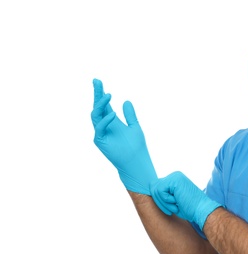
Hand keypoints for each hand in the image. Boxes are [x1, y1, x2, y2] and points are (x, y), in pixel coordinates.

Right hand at [91, 78, 156, 194]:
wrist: (137, 161)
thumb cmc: (136, 146)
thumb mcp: (134, 126)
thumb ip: (130, 115)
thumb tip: (127, 101)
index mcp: (112, 121)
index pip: (104, 104)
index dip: (100, 93)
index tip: (97, 81)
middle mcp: (105, 125)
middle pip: (97, 107)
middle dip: (96, 94)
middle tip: (96, 81)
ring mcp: (101, 133)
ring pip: (95, 115)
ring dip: (101, 104)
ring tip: (108, 94)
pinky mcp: (100, 141)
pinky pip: (99, 128)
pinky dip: (105, 120)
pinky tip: (113, 113)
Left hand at [150, 171, 221, 229]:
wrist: (202, 210)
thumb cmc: (190, 209)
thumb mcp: (174, 200)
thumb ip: (164, 194)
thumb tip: (151, 190)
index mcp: (174, 179)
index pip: (156, 186)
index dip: (160, 200)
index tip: (171, 208)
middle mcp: (174, 175)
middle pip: (153, 186)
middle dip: (160, 201)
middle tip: (173, 208)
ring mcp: (175, 176)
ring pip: (155, 189)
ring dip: (164, 202)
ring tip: (176, 205)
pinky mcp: (174, 180)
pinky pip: (159, 190)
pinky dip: (166, 200)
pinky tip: (177, 202)